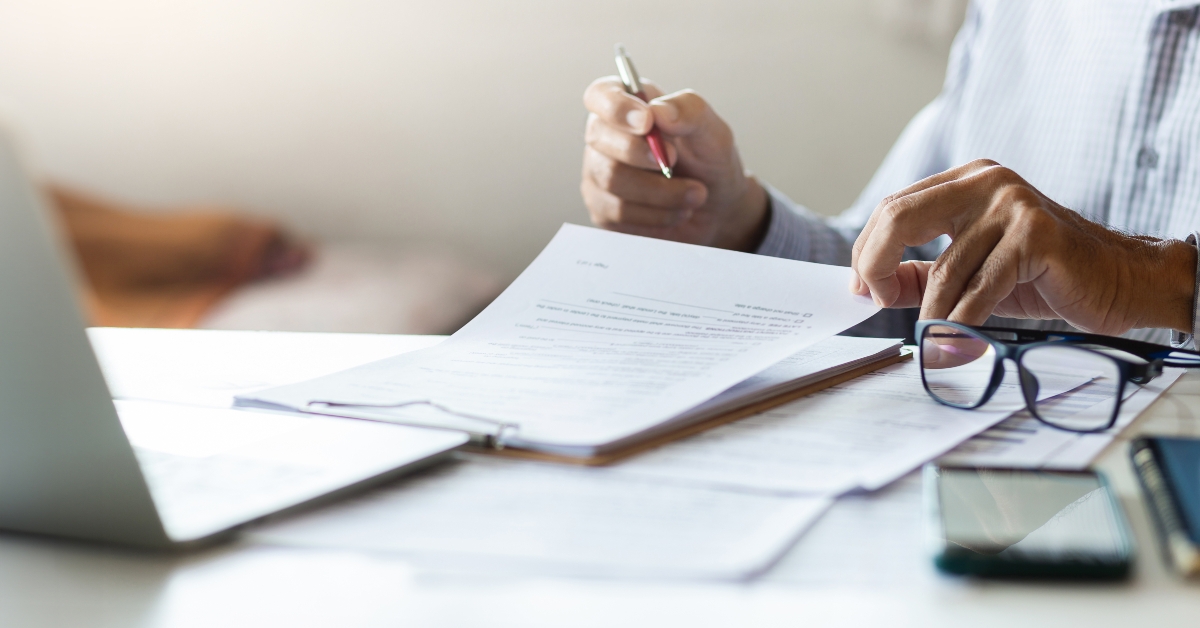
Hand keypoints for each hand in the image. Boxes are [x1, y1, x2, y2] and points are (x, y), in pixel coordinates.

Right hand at [581, 77, 767, 251]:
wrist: (717, 211)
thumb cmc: (709, 164)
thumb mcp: (713, 132)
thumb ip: (690, 112)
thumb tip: (659, 111)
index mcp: (631, 106)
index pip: (600, 94)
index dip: (615, 107)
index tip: (647, 122)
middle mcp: (607, 137)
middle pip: (598, 137)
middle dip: (640, 152)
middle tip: (674, 161)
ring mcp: (600, 174)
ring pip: (611, 179)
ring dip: (661, 190)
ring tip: (694, 193)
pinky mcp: (603, 210)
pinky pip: (618, 213)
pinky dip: (657, 214)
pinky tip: (677, 210)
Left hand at [849, 159, 1196, 334]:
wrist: (1121, 282)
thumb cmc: (1045, 276)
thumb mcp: (972, 272)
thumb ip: (920, 275)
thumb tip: (869, 288)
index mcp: (966, 181)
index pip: (894, 208)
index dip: (867, 251)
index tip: (861, 288)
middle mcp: (986, 182)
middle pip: (900, 219)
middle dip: (874, 265)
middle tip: (873, 302)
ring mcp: (1012, 204)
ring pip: (943, 271)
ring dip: (930, 317)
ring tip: (930, 344)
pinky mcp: (1036, 236)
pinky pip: (978, 291)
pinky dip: (959, 326)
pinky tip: (953, 347)